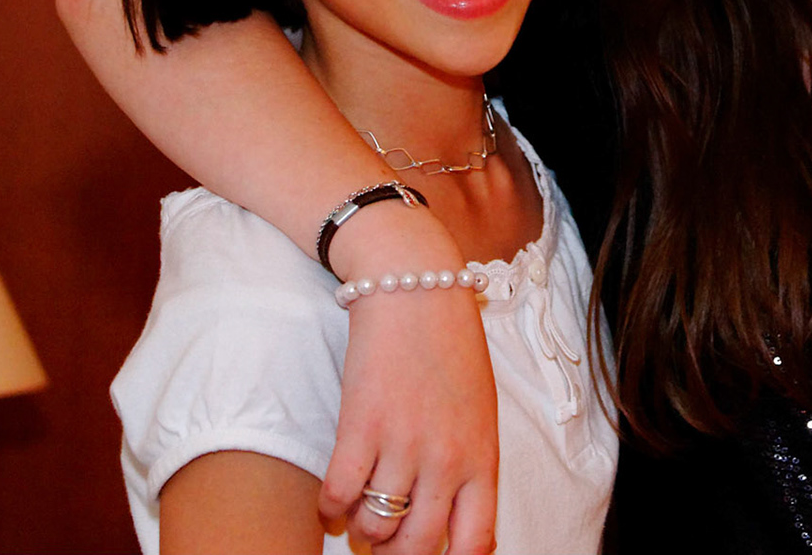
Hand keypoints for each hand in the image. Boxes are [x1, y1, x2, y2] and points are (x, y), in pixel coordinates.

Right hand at [317, 210, 498, 554]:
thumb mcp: (478, 409)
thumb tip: (451, 515)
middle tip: (380, 539)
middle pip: (415, 546)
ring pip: (373, 526)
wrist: (416, 284)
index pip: (473, 544)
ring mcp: (403, 445)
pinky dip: (330, 505)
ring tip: (357, 512)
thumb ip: (469, 462)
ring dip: (360, 528)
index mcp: (481, 458)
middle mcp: (446, 460)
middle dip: (393, 552)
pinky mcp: (361, 426)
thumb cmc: (450, 346)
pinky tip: (332, 495)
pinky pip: (338, 495)